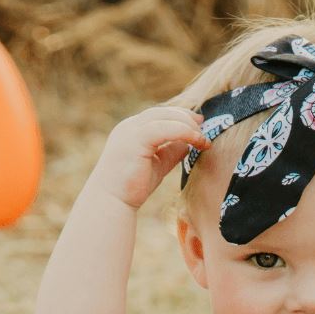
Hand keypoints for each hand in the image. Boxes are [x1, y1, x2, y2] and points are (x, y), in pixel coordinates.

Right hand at [89, 105, 210, 209]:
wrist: (111, 202)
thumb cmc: (131, 188)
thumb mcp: (156, 165)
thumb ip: (170, 152)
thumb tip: (189, 144)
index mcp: (132, 130)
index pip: (157, 115)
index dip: (179, 116)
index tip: (197, 124)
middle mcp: (129, 126)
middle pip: (162, 112)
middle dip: (185, 117)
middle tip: (203, 126)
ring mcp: (131, 131)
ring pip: (164, 117)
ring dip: (187, 125)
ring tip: (202, 139)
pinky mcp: (136, 140)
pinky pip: (164, 128)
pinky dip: (183, 132)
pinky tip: (196, 141)